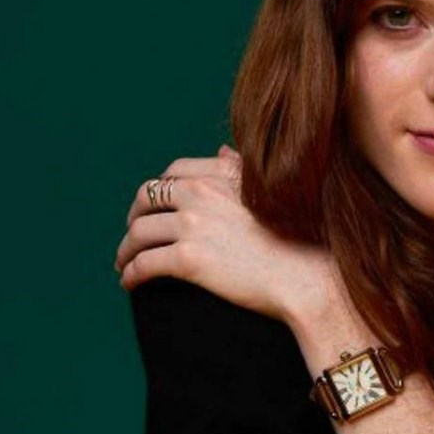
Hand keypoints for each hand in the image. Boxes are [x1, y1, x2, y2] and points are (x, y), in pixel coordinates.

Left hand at [115, 145, 337, 323]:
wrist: (309, 279)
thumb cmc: (300, 242)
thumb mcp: (270, 193)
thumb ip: (241, 169)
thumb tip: (222, 151)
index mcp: (223, 175)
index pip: (174, 172)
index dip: (159, 190)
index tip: (155, 208)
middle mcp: (203, 194)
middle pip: (147, 197)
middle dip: (134, 215)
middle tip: (133, 235)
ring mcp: (194, 226)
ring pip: (139, 232)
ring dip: (126, 249)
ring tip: (124, 263)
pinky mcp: (189, 260)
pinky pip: (144, 263)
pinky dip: (131, 273)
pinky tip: (130, 282)